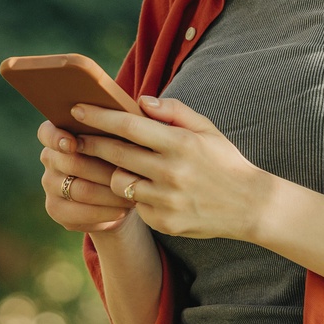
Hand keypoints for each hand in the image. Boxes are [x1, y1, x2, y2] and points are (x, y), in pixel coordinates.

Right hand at [36, 120, 135, 232]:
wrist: (120, 194)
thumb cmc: (125, 156)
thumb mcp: (126, 137)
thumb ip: (127, 121)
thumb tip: (145, 105)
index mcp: (60, 135)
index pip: (47, 132)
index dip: (57, 138)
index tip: (73, 143)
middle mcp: (50, 159)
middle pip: (72, 163)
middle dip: (105, 169)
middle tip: (132, 173)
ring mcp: (50, 185)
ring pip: (80, 190)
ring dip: (110, 193)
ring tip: (134, 192)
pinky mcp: (56, 210)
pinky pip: (79, 213)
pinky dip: (104, 212)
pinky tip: (122, 209)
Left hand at [72, 96, 274, 240]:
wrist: (250, 206)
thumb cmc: (223, 161)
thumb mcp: (206, 130)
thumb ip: (173, 112)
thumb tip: (140, 101)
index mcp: (181, 144)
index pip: (129, 126)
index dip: (100, 117)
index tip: (77, 109)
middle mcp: (172, 172)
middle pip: (116, 154)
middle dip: (90, 144)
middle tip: (73, 137)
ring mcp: (167, 200)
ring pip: (120, 184)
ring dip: (113, 174)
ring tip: (120, 167)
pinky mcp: (164, 222)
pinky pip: (135, 207)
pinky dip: (136, 198)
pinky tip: (147, 192)